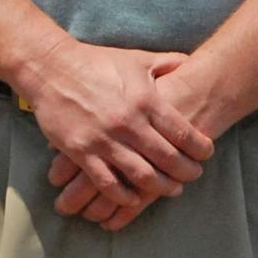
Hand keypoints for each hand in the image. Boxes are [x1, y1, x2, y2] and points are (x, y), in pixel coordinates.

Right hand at [20, 39, 213, 221]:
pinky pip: (107, 183)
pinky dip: (124, 196)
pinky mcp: (81, 152)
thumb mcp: (136, 59)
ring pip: (142, 175)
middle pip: (168, 158)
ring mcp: (104, 140)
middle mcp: (128, 123)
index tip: (206, 153)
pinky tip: (134, 198)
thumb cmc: (95, 62)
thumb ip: (166, 63)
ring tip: (172, 189)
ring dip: (162, 187)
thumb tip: (190, 62)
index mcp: (145, 100)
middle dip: (187, 171)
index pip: (183, 133)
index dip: (200, 148)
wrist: (50, 68)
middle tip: (194, 175)